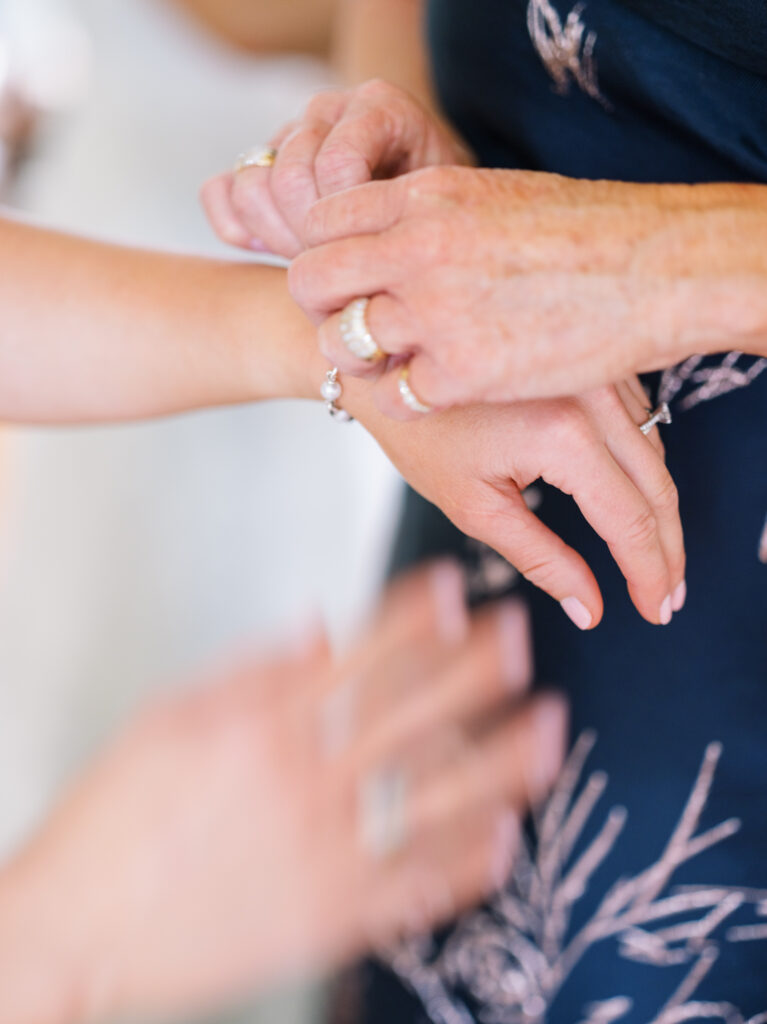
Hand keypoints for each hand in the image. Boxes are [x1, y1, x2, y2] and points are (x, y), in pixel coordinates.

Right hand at [0, 564, 564, 1023]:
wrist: (82, 926)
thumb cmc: (117, 818)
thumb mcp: (171, 718)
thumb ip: (253, 670)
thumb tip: (319, 629)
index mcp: (261, 723)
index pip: (358, 651)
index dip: (414, 613)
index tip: (454, 585)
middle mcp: (303, 779)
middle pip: (412, 709)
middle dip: (475, 665)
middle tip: (518, 631)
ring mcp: (324, 850)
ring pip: (437, 795)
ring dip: (502, 757)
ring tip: (550, 724)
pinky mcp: (331, 914)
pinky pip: (417, 885)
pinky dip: (469, 861)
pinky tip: (509, 835)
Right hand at [201, 80, 471, 258]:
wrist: (423, 200)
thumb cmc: (439, 214)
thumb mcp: (442, 213)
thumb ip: (412, 219)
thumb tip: (362, 261)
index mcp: (380, 107)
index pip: (337, 166)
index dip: (345, 224)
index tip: (366, 254)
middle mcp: (329, 111)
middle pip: (288, 178)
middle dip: (309, 238)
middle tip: (338, 267)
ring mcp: (287, 134)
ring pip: (251, 187)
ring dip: (278, 238)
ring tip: (314, 260)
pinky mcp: (257, 164)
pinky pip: (219, 193)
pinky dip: (237, 230)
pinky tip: (273, 250)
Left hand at [291, 166, 766, 411]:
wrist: (654, 269)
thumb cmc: (585, 229)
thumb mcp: (492, 192)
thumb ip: (428, 212)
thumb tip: (389, 231)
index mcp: (423, 197)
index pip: (320, 222)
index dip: (321, 254)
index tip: (343, 280)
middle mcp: (416, 250)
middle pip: (310, 282)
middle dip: (320, 308)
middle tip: (351, 325)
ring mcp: (437, 313)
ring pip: (342, 343)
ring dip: (359, 359)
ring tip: (394, 361)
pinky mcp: (464, 374)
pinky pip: (395, 395)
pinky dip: (407, 400)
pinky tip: (434, 392)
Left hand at [344, 379, 685, 627]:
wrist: (392, 364)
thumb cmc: (420, 434)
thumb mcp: (474, 506)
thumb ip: (540, 560)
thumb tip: (590, 609)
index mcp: (562, 434)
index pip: (630, 519)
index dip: (649, 573)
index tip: (656, 612)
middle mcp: (591, 396)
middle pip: (657, 487)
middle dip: (668, 551)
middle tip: (667, 601)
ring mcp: (597, 372)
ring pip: (655, 453)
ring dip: (661, 510)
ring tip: (658, 561)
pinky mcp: (592, 364)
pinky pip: (639, 422)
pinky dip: (645, 468)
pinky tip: (638, 503)